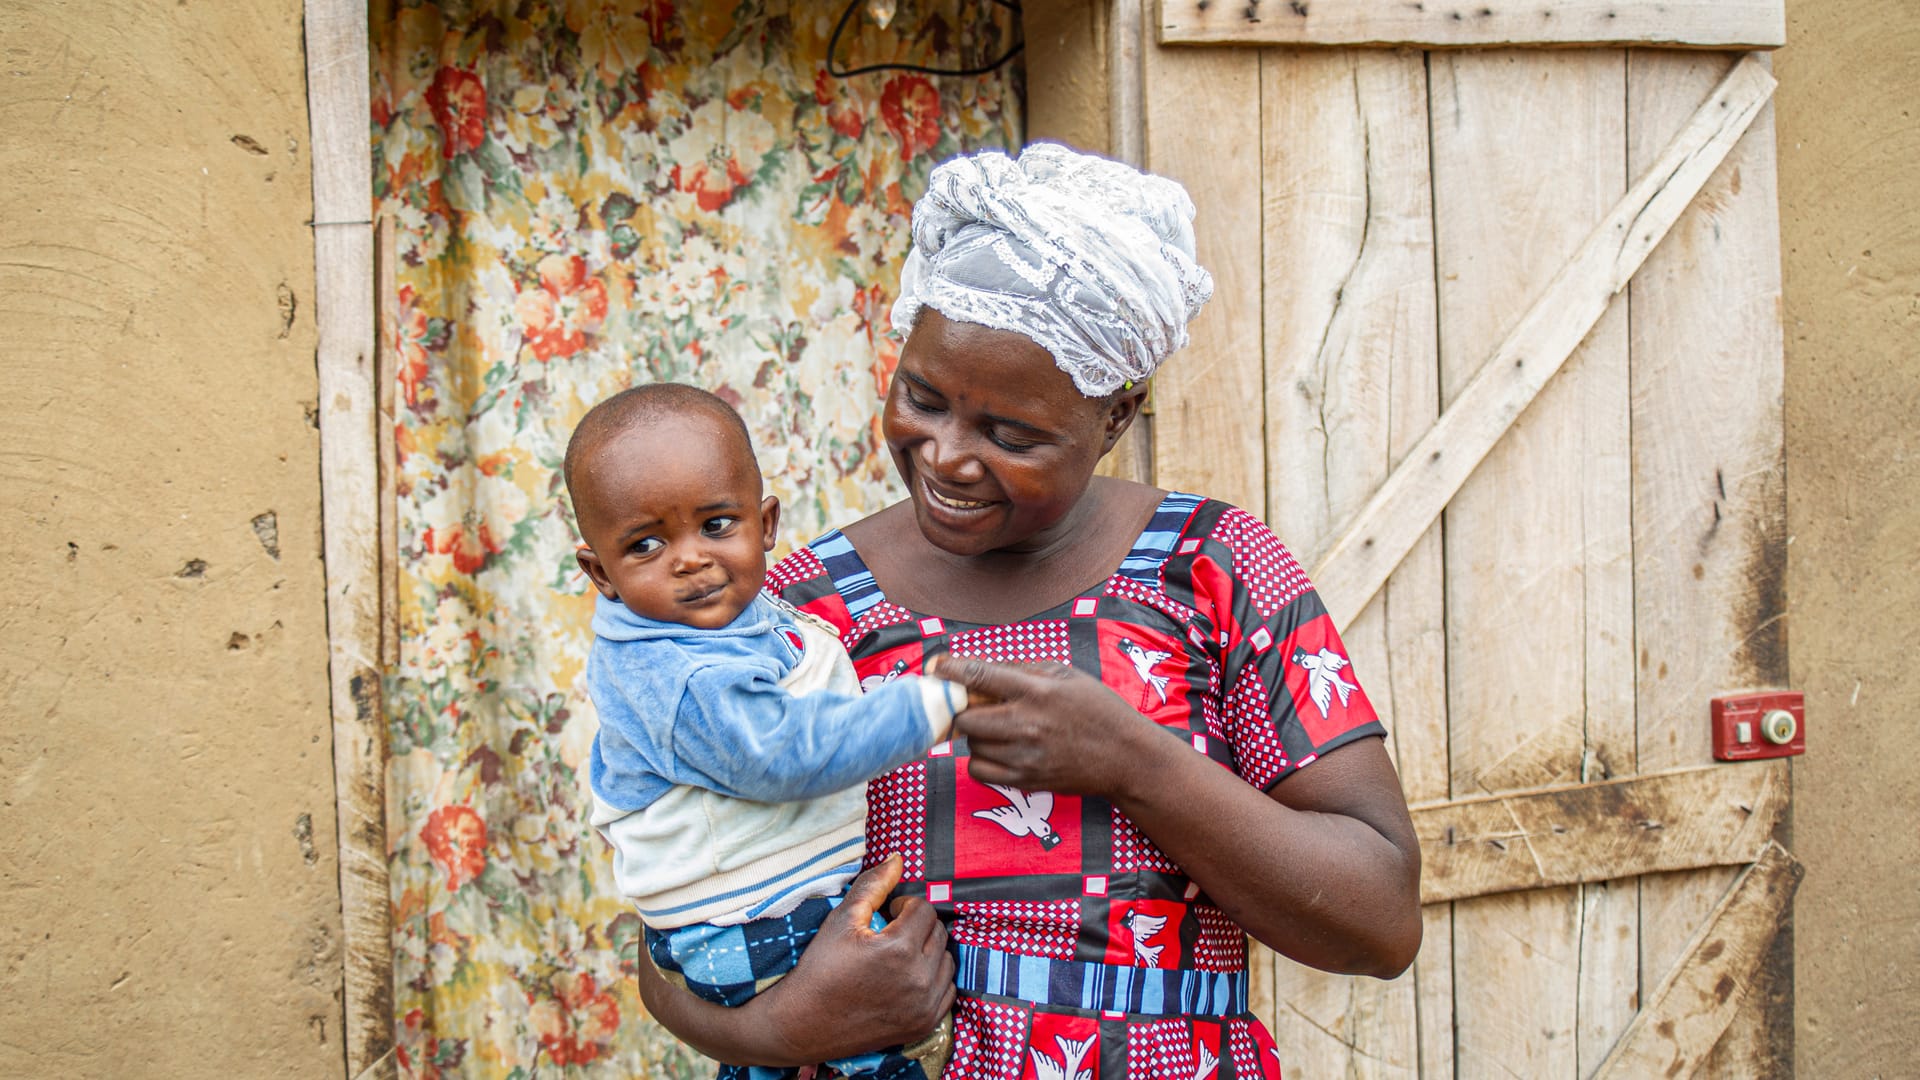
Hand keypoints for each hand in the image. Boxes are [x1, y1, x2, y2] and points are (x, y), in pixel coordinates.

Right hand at [763, 854, 954, 1059]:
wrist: (804, 1024)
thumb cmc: (820, 968)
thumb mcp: (842, 920)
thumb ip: (873, 885)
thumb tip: (898, 859)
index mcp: (899, 949)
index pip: (924, 910)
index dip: (904, 906)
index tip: (887, 915)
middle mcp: (919, 979)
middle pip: (939, 933)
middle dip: (918, 927)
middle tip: (891, 934)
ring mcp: (924, 1006)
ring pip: (946, 961)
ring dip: (928, 952)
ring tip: (900, 956)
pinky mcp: (924, 1024)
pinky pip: (948, 991)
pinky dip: (934, 980)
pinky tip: (908, 979)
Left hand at [930, 655, 1167, 798]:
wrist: (1126, 758)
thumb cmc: (1098, 710)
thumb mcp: (1066, 674)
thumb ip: (1021, 669)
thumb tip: (980, 668)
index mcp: (1037, 691)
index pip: (979, 675)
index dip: (951, 670)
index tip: (937, 667)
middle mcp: (1027, 724)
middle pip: (966, 718)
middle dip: (965, 709)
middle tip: (974, 705)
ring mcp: (1024, 756)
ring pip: (971, 746)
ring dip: (975, 735)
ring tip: (996, 728)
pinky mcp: (1025, 781)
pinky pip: (978, 771)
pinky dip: (980, 759)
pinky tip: (997, 749)